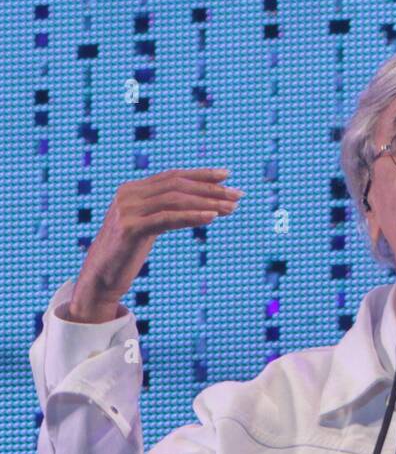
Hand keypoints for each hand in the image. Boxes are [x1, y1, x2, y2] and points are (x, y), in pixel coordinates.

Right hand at [65, 167, 243, 320]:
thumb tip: (195, 207)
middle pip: (177, 185)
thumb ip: (162, 212)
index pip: (173, 176)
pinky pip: (167, 218)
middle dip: (211, 189)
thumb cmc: (125, 256)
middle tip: (238, 195)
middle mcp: (129, 194)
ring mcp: (128, 209)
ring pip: (175, 199)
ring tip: (231, 208)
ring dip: (207, 202)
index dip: (201, 175)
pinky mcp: (130, 228)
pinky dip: (191, 216)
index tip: (227, 176)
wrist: (99, 278)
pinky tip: (211, 216)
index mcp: (133, 190)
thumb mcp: (146, 228)